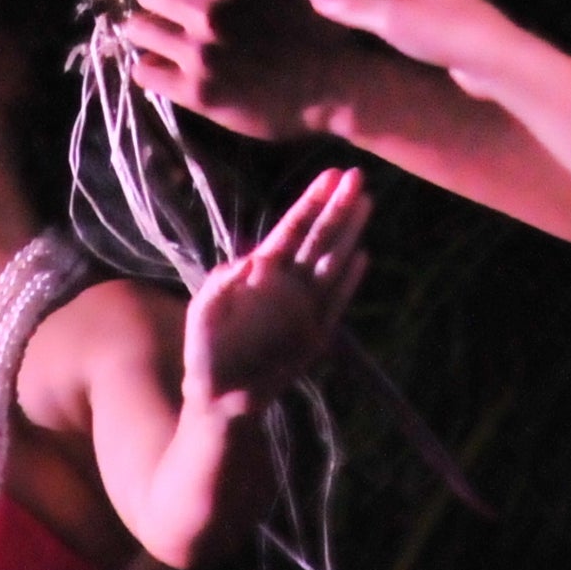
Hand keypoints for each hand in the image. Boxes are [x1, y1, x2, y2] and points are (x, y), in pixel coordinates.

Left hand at [103, 0, 359, 143]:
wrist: (341, 89)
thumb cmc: (323, 26)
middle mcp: (208, 11)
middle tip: (170, 9)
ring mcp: (200, 53)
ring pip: (137, 31)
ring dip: (149, 32)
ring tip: (171, 41)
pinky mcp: (197, 93)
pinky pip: (144, 73)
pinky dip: (152, 69)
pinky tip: (172, 70)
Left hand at [181, 166, 370, 410]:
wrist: (220, 394)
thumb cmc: (206, 348)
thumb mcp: (204, 313)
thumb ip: (222, 286)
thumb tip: (251, 262)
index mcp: (261, 270)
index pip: (292, 228)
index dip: (311, 202)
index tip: (330, 175)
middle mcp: (288, 282)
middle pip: (317, 237)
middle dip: (336, 206)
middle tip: (356, 176)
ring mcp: (304, 306)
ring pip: (332, 262)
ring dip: (349, 233)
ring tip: (366, 202)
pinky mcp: (315, 334)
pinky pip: (338, 302)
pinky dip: (350, 281)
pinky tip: (363, 257)